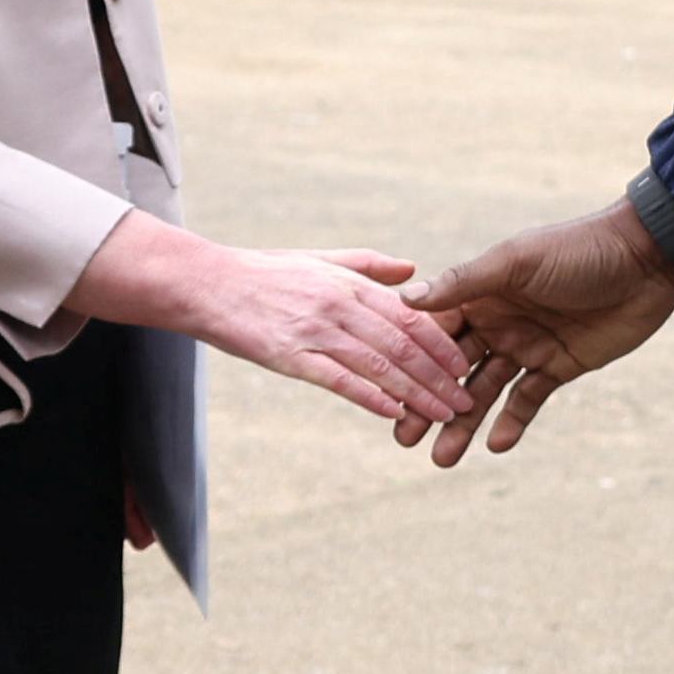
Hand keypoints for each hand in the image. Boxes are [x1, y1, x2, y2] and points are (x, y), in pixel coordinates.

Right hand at [68, 211, 470, 434]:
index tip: (466, 364)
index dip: (443, 342)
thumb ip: (368, 266)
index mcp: (349, 283)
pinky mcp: (290, 355)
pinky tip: (393, 414)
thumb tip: (413, 271)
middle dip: (440, 375)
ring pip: (379, 365)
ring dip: (416, 393)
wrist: (207, 283)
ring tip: (443, 414)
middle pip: (403, 344)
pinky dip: (370, 397)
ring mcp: (316, 331)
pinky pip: (339, 380)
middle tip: (466, 400)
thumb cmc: (263, 273)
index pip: (410, 315)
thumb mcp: (318, 259)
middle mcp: (339, 305)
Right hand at [408, 195, 673, 462]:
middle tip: (404, 440)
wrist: (647, 259)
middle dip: (428, 403)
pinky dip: (512, 422)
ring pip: (485, 392)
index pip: (435, 334)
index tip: (387, 394)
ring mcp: (527, 346)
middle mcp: (497, 322)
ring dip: (464, 423)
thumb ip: (465, 282)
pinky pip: (528, 400)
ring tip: (442, 459)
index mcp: (481, 294)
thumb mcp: (518, 262)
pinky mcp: (559, 366)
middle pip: (453, 370)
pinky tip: (496, 445)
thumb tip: (407, 299)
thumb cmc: (579, 249)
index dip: (411, 364)